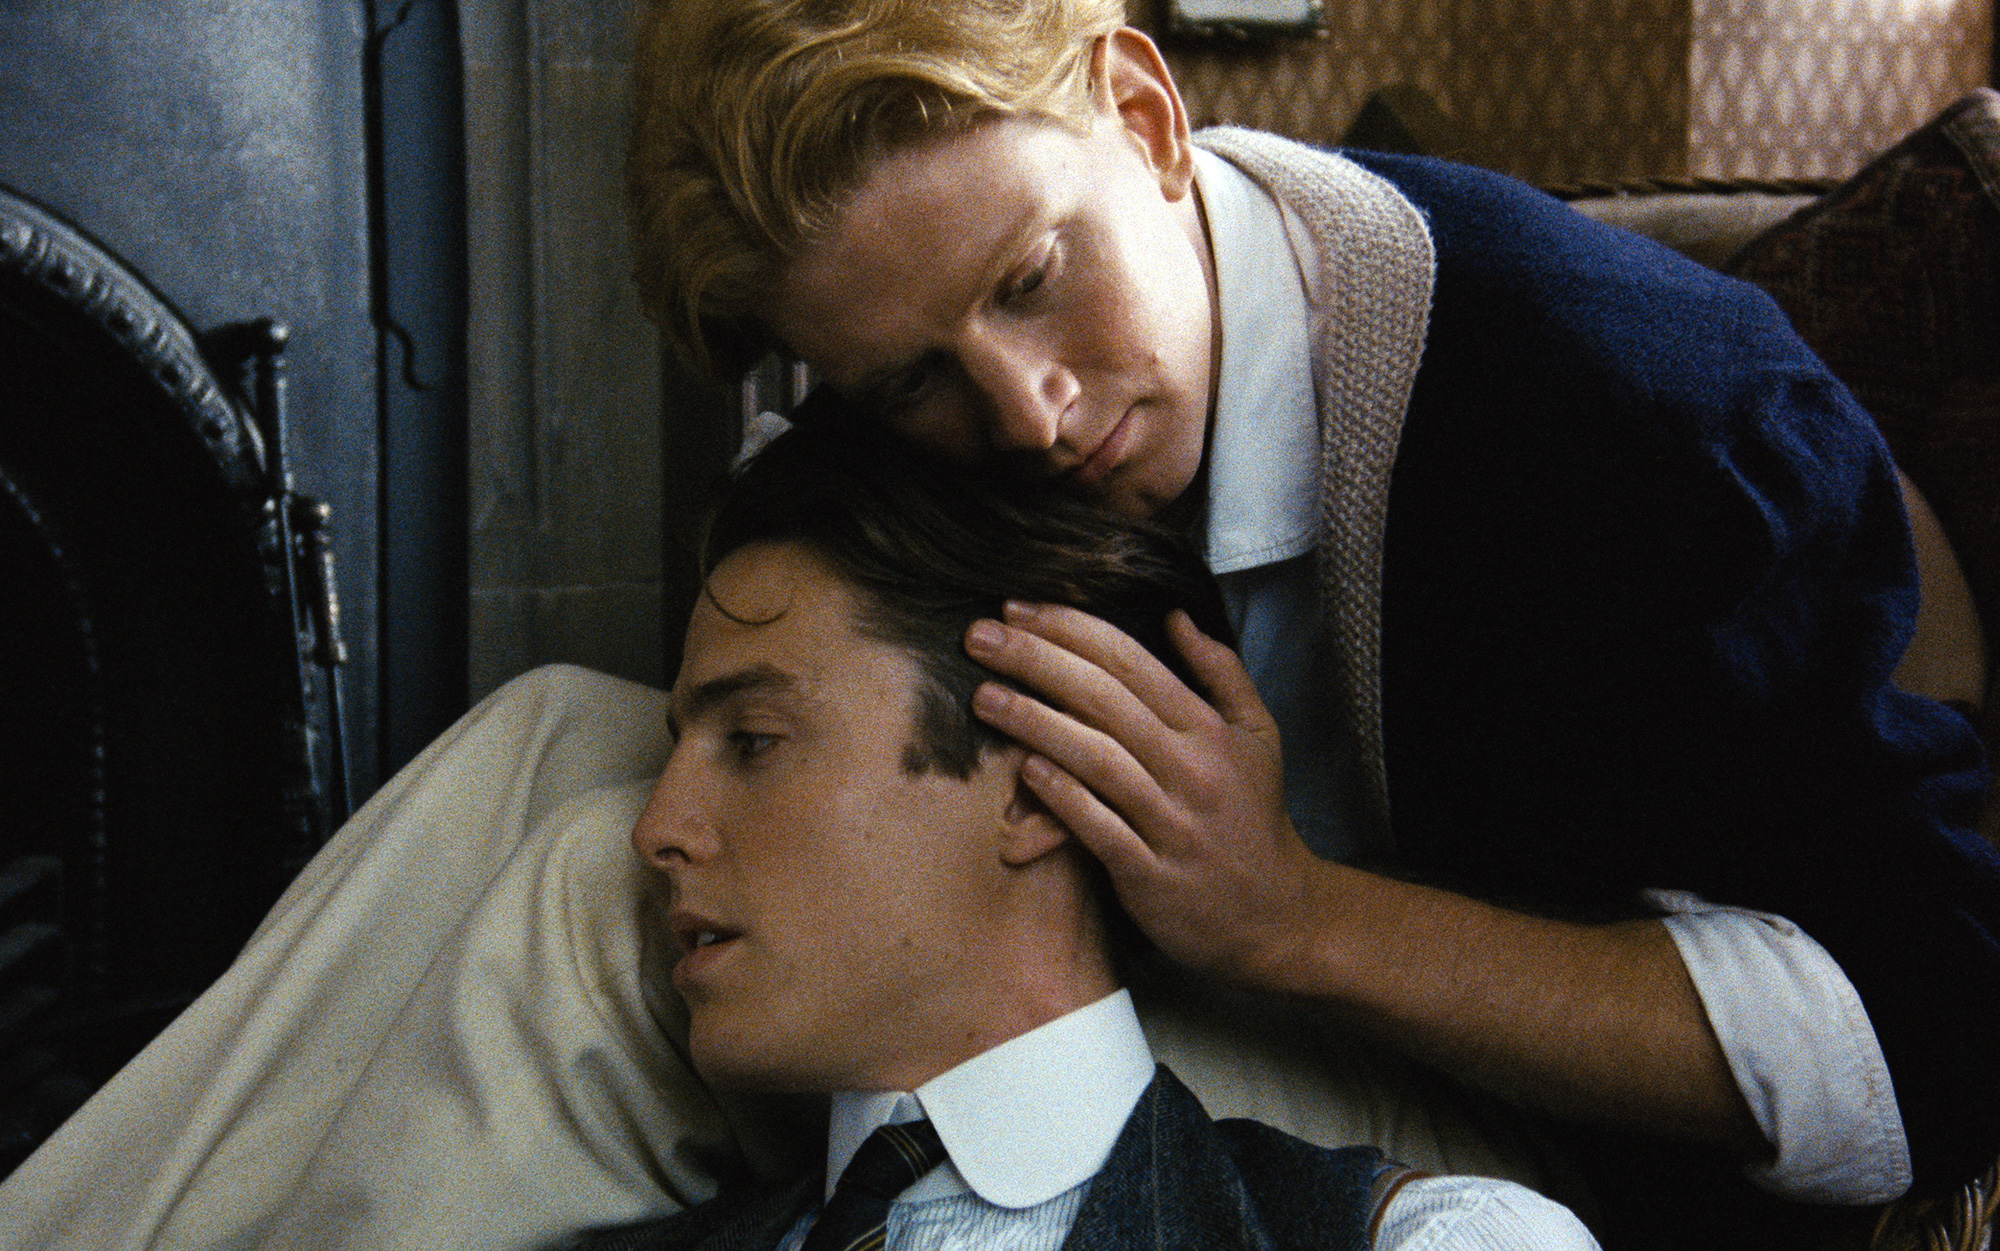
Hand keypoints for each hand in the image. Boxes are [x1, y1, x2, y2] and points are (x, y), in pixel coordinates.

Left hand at [964, 601, 1327, 980]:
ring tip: (984, 697)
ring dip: (1035, 723)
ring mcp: (1172, 823)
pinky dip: (1063, 797)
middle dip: (1037, 661)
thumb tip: (1176, 616)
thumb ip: (1221, 672)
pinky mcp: (1151, 875)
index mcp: (1210, 730)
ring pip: (1097, 760)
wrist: (1275, 916)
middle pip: (1104, 700)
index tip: (1018, 610)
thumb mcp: (1258, 735)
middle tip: (980, 636)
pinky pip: (1100, 828)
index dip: (1071, 629)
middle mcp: (1192, 770)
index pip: (1131, 662)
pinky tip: (1023, 769)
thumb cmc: (1255, 818)